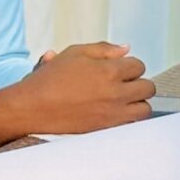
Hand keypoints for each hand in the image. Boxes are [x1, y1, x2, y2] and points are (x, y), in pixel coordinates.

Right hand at [11, 43, 154, 133]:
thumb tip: (126, 49)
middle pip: (148, 88)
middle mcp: (116, 93)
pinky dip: (129, 119)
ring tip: (124, 101)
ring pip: (145, 109)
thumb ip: (103, 49)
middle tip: (124, 84)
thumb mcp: (74, 53)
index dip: (129, 66)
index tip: (119, 69)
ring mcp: (113, 114)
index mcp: (109, 71)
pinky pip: (132, 125)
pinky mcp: (106, 130)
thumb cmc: (50, 79)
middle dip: (138, 83)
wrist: (31, 108)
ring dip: (138, 103)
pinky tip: (116, 114)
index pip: (139, 66)